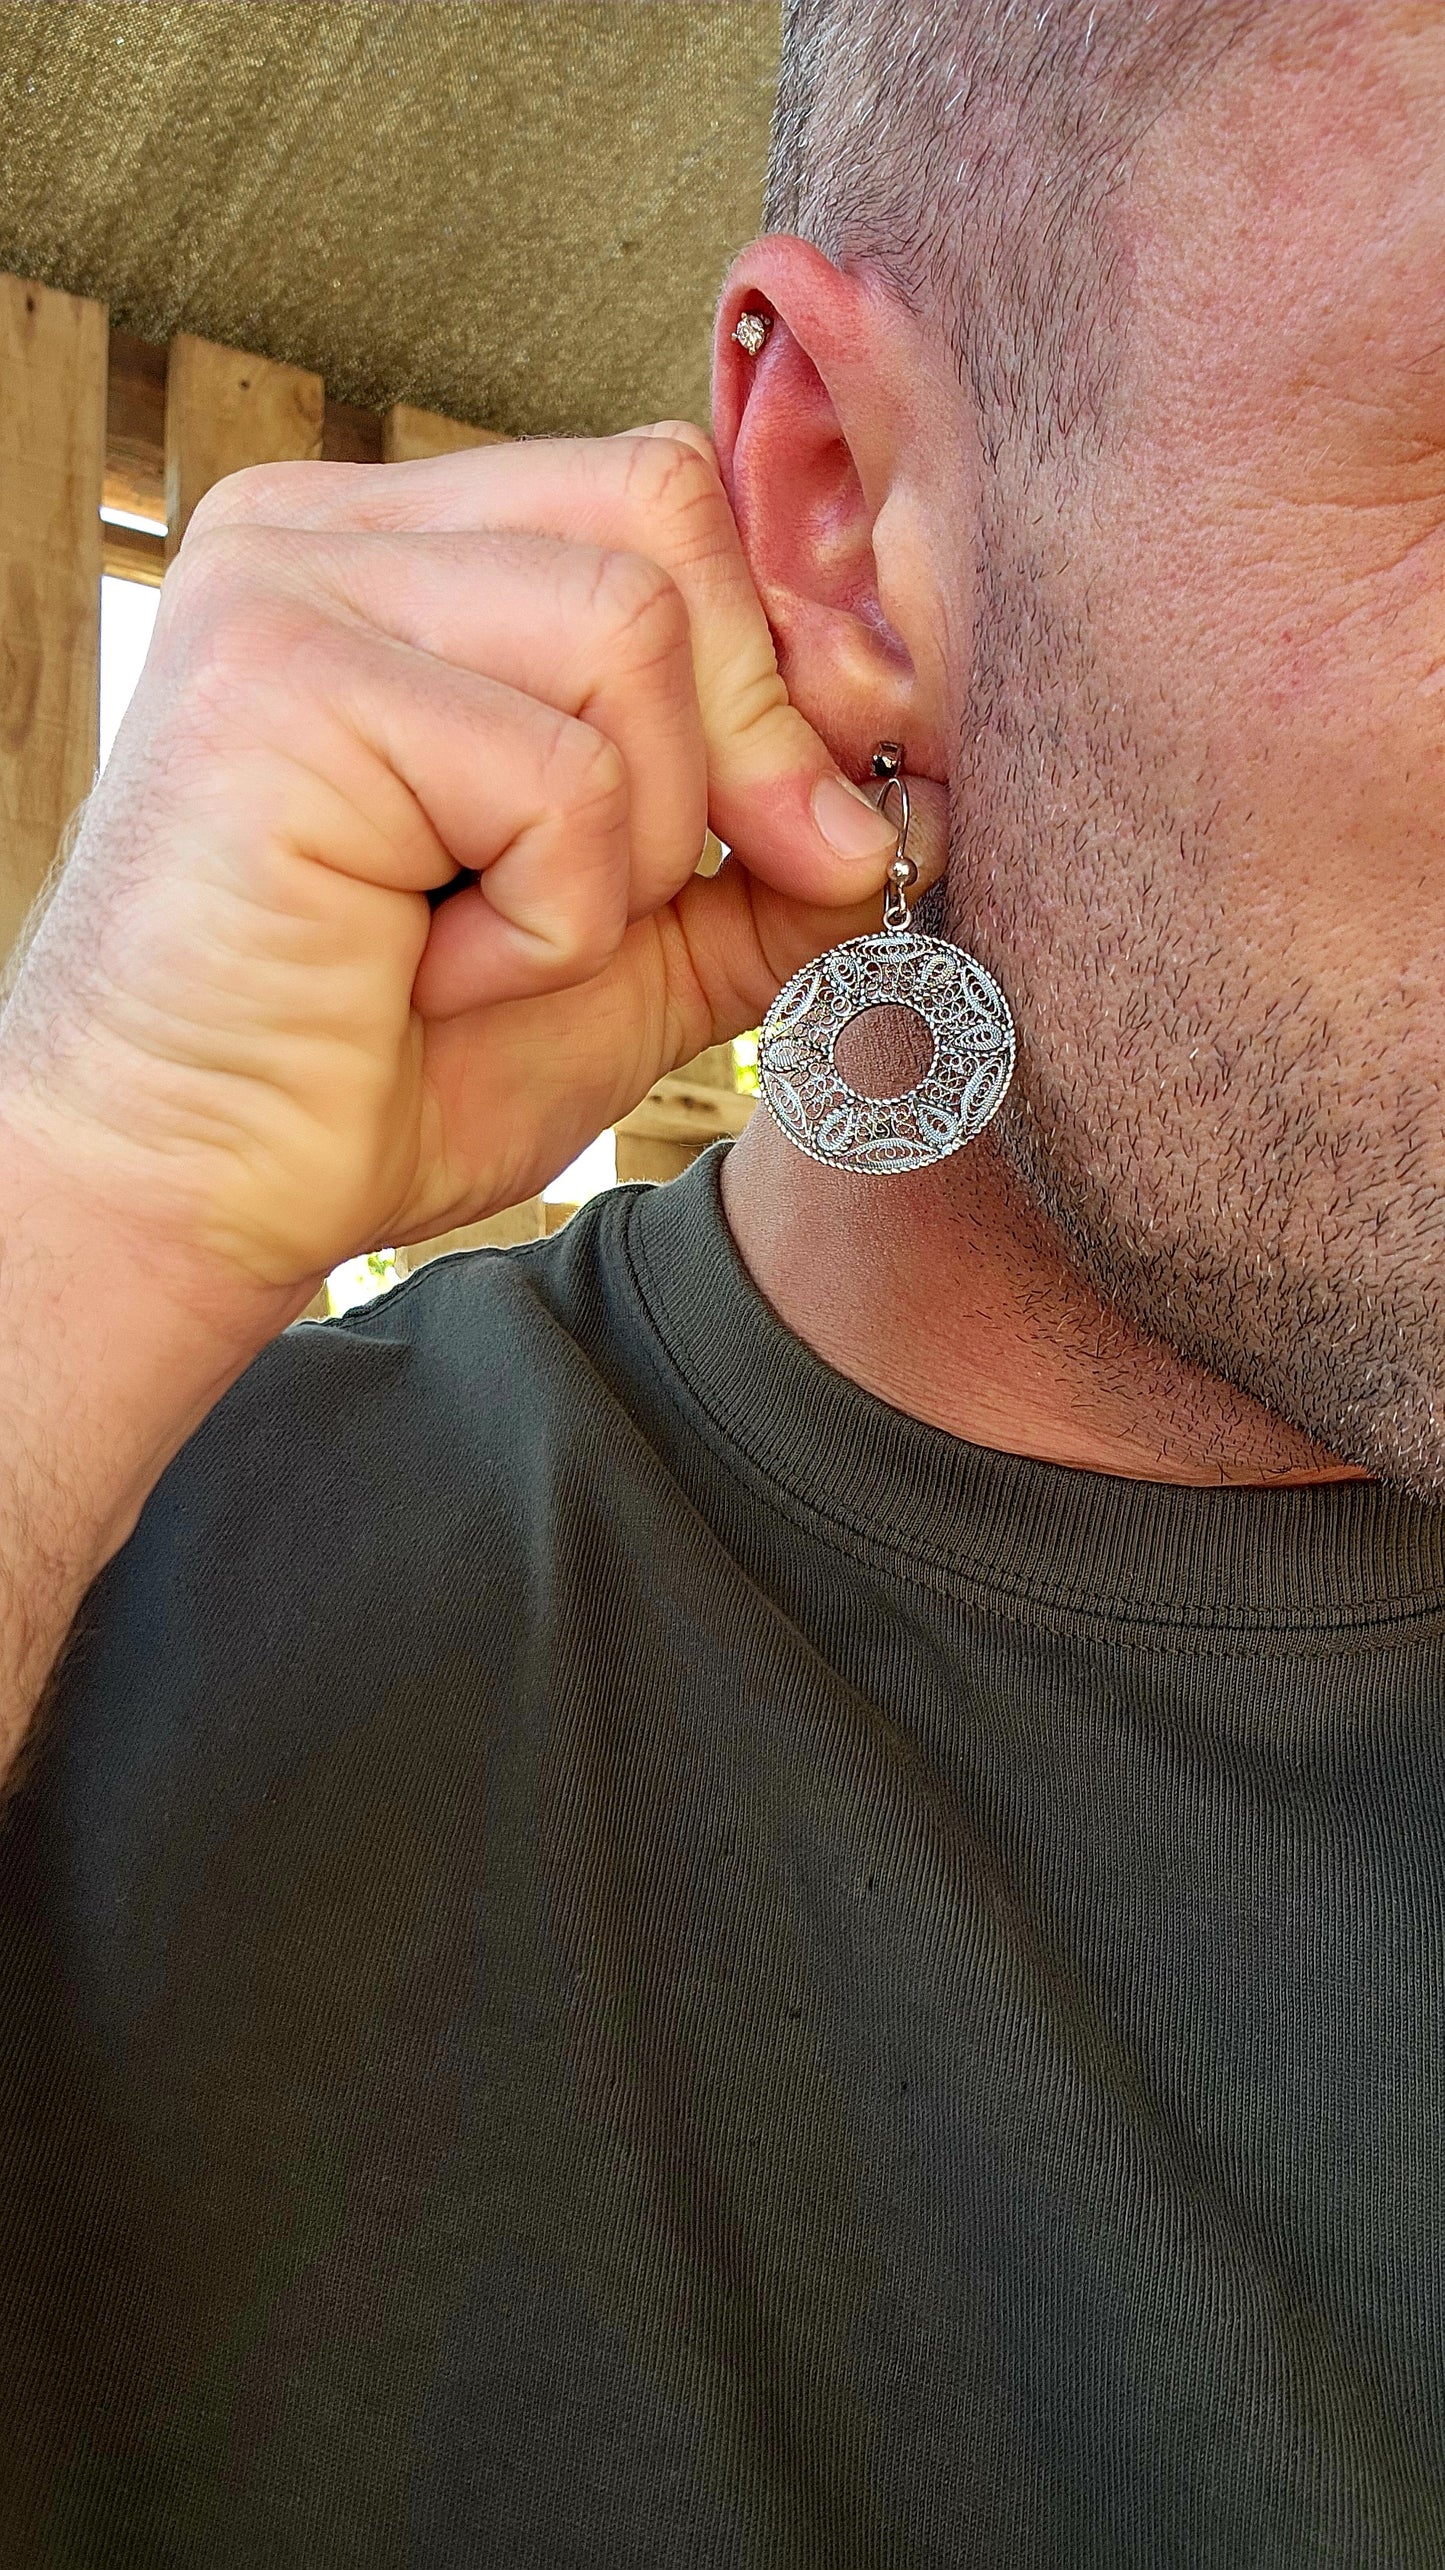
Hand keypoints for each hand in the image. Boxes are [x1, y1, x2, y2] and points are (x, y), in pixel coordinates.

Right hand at [0, 425, 936, 1319]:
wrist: (202, 1197)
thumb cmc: (385, 1070)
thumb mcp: (630, 950)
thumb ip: (763, 865)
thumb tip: (924, 802)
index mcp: (401, 552)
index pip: (666, 495)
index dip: (785, 653)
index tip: (835, 816)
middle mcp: (329, 528)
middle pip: (666, 510)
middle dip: (741, 735)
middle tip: (677, 900)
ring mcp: (289, 582)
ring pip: (629, 628)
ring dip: (620, 853)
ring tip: (487, 944)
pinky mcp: (278, 676)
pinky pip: (554, 768)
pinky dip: (548, 919)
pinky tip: (428, 971)